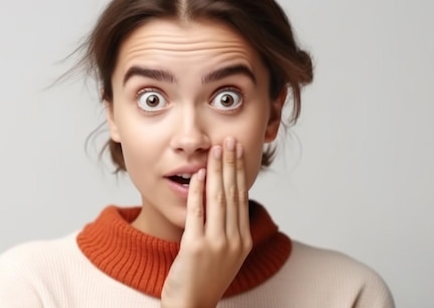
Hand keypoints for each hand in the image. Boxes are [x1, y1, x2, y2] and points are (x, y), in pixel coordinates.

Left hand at [161, 137, 252, 307]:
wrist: (191, 306)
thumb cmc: (203, 279)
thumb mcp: (224, 253)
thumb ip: (225, 228)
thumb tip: (222, 197)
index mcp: (242, 241)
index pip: (241, 198)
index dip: (239, 172)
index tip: (236, 152)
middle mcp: (234, 241)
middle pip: (233, 194)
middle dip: (230, 164)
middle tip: (228, 142)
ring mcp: (216, 245)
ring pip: (218, 200)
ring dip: (216, 172)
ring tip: (215, 151)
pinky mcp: (195, 248)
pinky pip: (197, 214)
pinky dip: (197, 192)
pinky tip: (196, 176)